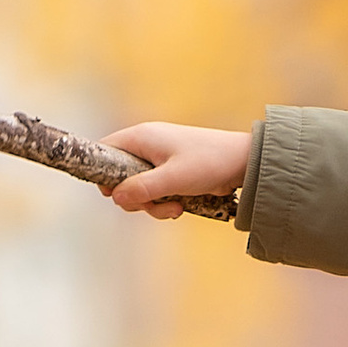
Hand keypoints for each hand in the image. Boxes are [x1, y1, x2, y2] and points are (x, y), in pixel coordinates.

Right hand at [103, 121, 249, 217]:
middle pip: (120, 176)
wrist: (244, 162)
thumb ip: (142, 188)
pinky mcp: (172, 172)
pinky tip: (182, 207)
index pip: (104, 150)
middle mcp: (147, 145)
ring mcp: (159, 159)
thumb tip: (115, 196)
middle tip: (152, 205)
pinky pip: (156, 192)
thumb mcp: (173, 179)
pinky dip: (164, 203)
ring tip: (175, 209)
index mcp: (142, 137)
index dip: (103, 174)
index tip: (116, 194)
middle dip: (134, 198)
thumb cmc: (209, 162)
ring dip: (153, 205)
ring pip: (139, 189)